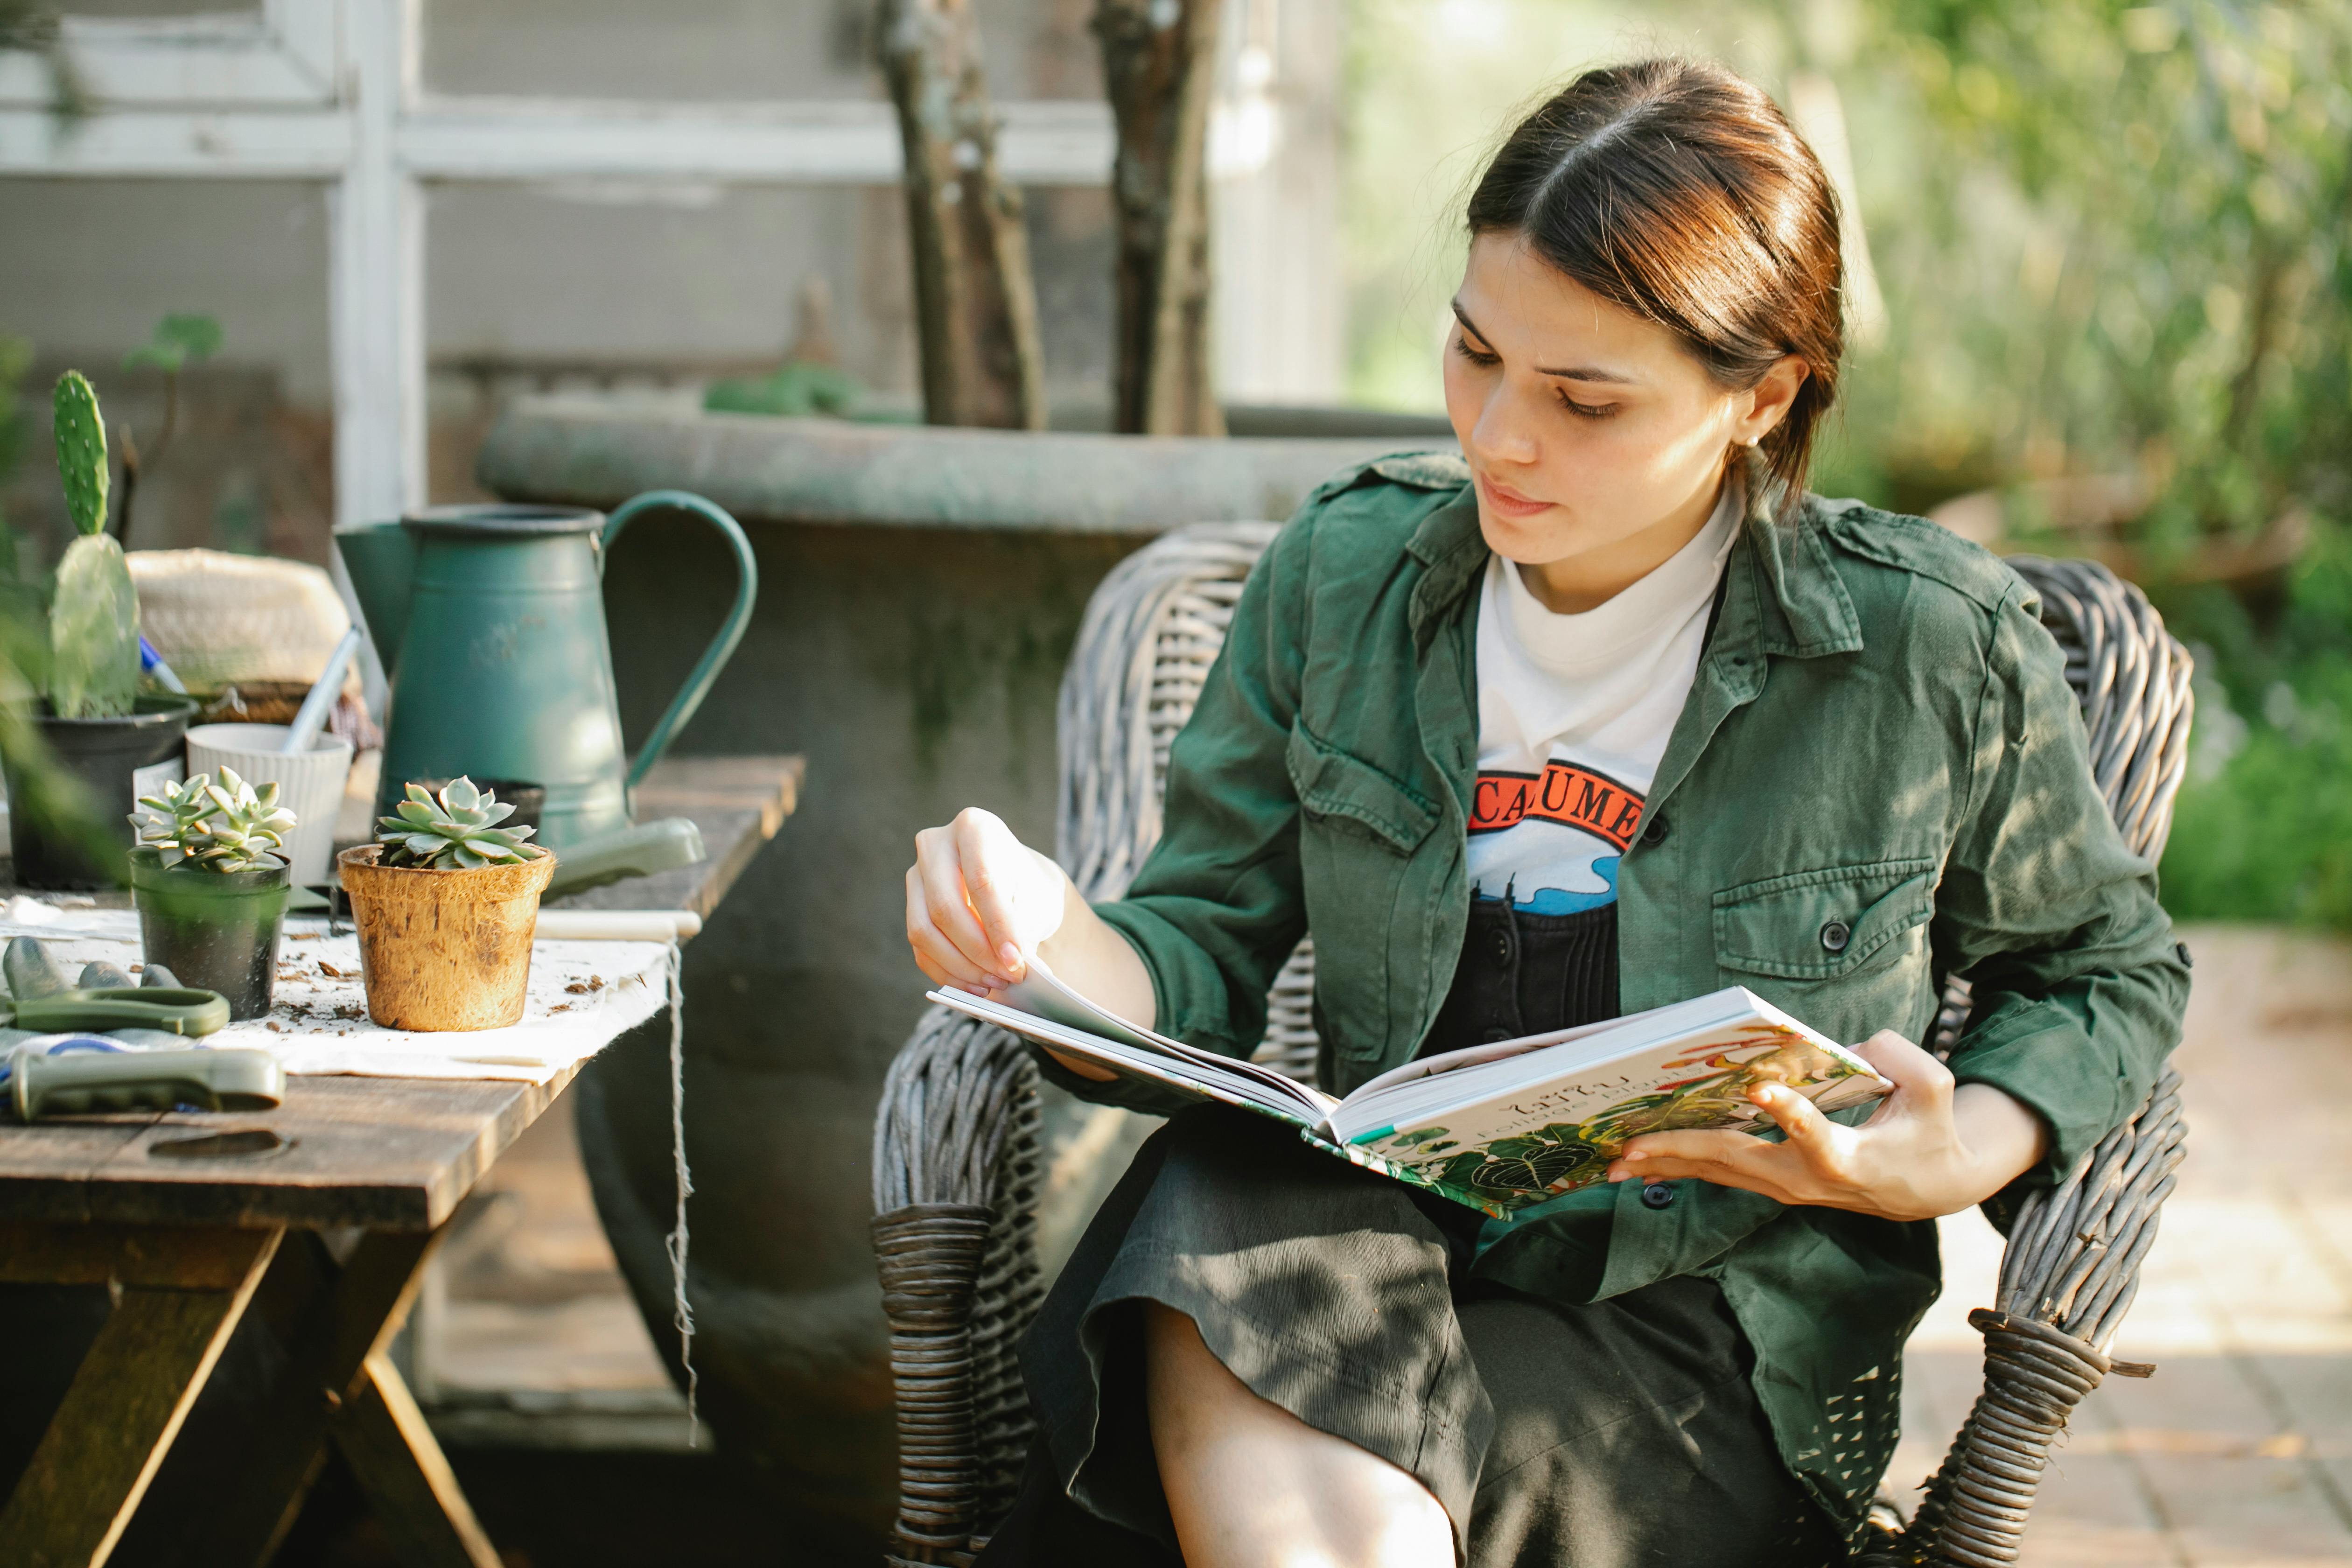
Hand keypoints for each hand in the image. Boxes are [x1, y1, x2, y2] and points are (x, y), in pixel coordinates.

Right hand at [905, 807, 1071, 995]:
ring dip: (961, 967)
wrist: (1013, 883)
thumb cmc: (1028, 886)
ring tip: (995, 984)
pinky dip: (948, 974)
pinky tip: (976, 987)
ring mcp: (916, 876)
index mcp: (973, 827)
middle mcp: (935, 845)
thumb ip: (1023, 924)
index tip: (1017, 961)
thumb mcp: (1038, 897)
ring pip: (924, 931)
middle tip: (1008, 977)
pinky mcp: (910, 908)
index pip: (981, 880)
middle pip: (945, 906)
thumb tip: (1011, 962)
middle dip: (978, 951)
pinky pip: (920, 949)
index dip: (999, 926)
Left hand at [1603, 1030, 2048, 1222]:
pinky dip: (1677, 1166)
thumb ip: (1899, 1059)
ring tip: (1612, 1161)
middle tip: (1631, 1145)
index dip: (1788, 1114)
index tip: (1760, 1088)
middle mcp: (1808, 1179)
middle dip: (1683, 1150)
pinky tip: (1635, 1162)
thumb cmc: (1930, 1131)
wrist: (1928, 1185)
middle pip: (1739, 1161)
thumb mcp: (1934, 1089)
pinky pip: (1718, 1174)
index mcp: (1850, 1158)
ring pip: (1718, 1172)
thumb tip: (1847, 1047)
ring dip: (1665, 1164)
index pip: (1816, 1137)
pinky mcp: (1772, 1181)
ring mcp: (1785, 1185)